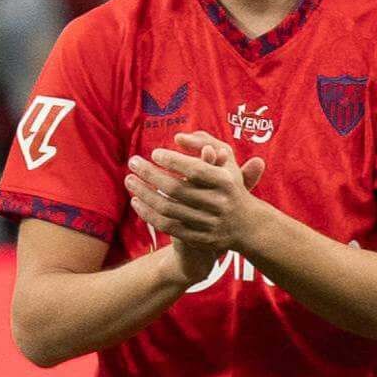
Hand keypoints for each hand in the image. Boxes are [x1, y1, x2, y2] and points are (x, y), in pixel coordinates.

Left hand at [127, 135, 268, 276]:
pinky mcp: (198, 239)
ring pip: (168, 208)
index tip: (154, 153)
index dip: (173, 161)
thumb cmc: (230, 186)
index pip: (195, 169)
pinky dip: (148, 214)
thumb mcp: (227, 162)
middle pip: (176, 189)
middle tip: (133, 162)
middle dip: (150, 174)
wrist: (247, 226)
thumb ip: (205, 143)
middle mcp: (219, 203)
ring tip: (129, 180)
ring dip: (144, 193)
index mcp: (226, 181)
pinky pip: (166, 226)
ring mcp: (208, 223)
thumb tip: (177, 137)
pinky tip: (136, 201)